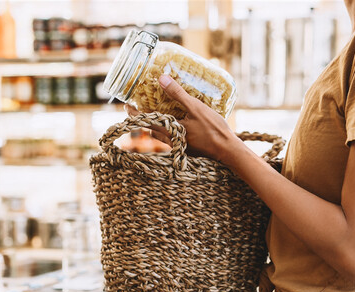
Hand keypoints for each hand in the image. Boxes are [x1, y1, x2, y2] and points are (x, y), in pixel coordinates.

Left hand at [125, 75, 242, 164]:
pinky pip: (172, 138)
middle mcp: (171, 140)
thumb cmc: (212, 129)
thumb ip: (177, 94)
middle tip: (140, 108)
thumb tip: (161, 78)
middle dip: (145, 119)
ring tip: (157, 114)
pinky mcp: (188, 148)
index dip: (134, 113)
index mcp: (169, 130)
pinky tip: (176, 123)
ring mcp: (179, 146)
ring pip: (162, 135)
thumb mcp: (195, 108)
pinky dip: (169, 129)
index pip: (145, 121)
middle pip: (151, 129)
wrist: (227, 150)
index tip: (127, 105)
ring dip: (157, 125)